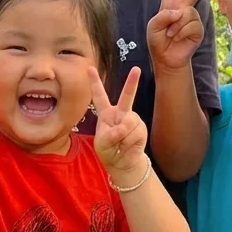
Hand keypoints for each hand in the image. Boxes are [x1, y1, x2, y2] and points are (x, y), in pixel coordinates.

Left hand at [90, 66, 147, 180]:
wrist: (122, 163)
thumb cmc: (108, 151)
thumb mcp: (101, 143)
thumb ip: (109, 134)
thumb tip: (123, 127)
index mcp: (106, 113)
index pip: (99, 95)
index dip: (95, 82)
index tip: (90, 68)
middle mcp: (121, 113)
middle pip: (127, 96)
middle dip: (132, 82)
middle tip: (136, 69)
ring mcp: (133, 120)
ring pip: (128, 124)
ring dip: (122, 137)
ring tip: (120, 144)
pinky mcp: (142, 129)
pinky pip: (134, 133)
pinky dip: (128, 142)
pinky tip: (127, 146)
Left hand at [147, 0, 211, 72]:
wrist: (167, 59)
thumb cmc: (158, 42)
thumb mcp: (152, 26)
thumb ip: (163, 15)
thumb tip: (180, 11)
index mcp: (169, 5)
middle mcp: (182, 8)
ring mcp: (191, 18)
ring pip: (187, 12)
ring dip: (176, 26)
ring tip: (171, 35)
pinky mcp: (198, 29)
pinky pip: (191, 24)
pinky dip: (181, 32)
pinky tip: (179, 38)